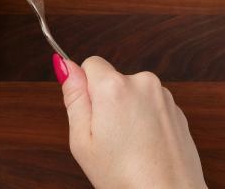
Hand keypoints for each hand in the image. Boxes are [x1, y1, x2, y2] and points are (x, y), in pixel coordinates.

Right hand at [53, 55, 206, 188]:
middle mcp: (142, 83)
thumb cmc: (125, 177)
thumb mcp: (82, 139)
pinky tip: (144, 146)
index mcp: (114, 87)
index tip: (90, 115)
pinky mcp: (177, 111)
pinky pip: (150, 106)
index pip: (90, 63)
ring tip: (128, 145)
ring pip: (131, 93)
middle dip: (105, 101)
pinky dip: (145, 120)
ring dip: (126, 110)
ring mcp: (164, 97)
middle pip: (111, 79)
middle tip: (107, 136)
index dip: (84, 88)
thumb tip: (63, 64)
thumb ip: (73, 96)